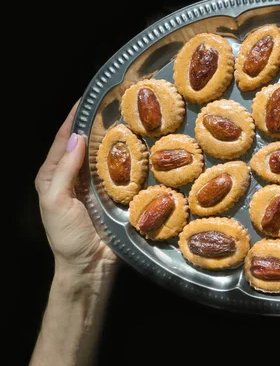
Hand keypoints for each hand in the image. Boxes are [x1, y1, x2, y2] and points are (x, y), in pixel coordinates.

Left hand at [35, 101, 117, 280]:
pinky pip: (121, 172)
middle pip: (85, 144)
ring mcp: (96, 186)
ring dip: (115, 140)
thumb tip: (77, 138)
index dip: (74, 119)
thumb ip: (63, 171)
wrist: (90, 266)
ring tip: (130, 121)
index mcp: (53, 176)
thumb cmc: (67, 236)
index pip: (63, 140)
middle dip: (97, 124)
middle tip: (115, 105)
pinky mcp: (115, 195)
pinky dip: (128, 159)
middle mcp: (75, 177)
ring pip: (105, 156)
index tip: (88, 98)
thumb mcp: (55, 202)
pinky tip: (140, 149)